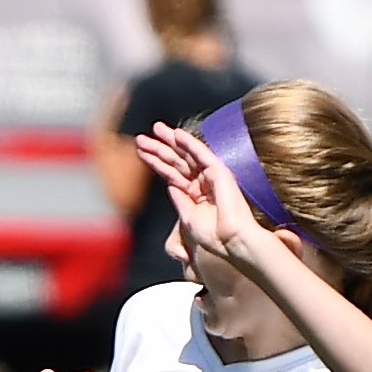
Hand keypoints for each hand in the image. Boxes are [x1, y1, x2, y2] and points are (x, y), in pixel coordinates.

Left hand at [131, 120, 280, 272]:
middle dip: (159, 148)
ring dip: (170, 142)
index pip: (172, 174)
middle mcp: (203, 183)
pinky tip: (177, 134)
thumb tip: (170, 185)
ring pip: (187, 155)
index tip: (140, 153)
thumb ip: (180, 200)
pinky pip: (202, 154)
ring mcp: (212, 176)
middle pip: (177, 161)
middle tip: (141, 138)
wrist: (231, 242)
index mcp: (195, 195)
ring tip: (154, 129)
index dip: (156, 163)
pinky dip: (190, 143)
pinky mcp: (220, 172)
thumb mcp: (188, 218)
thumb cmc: (213, 237)